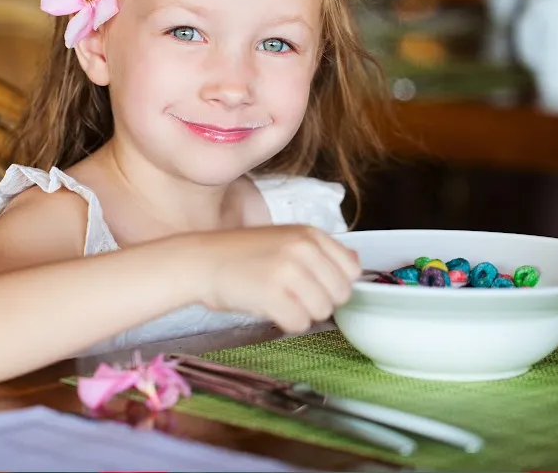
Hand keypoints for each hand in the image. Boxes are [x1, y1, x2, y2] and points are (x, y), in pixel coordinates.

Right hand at [190, 225, 361, 333]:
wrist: (200, 260)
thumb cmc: (241, 255)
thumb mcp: (285, 239)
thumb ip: (321, 252)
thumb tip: (357, 265)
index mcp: (309, 234)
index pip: (351, 270)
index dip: (333, 284)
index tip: (311, 284)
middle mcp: (303, 248)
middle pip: (340, 295)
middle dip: (318, 301)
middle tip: (289, 294)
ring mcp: (288, 270)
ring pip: (322, 312)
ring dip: (301, 313)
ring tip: (276, 299)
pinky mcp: (272, 293)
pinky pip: (299, 324)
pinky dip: (284, 323)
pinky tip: (267, 308)